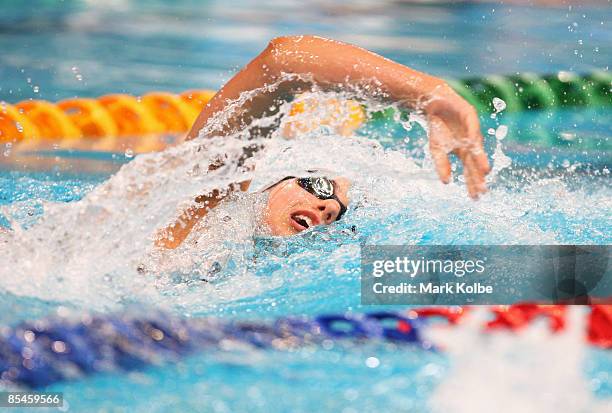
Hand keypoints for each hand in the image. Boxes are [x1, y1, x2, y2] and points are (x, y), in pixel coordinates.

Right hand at [423, 83, 489, 198]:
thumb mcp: (437, 150)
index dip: (472, 183)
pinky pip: (472, 129)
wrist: (434, 104)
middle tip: (483, 191)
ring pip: (477, 148)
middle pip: (476, 162)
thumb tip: (446, 183)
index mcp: (464, 152)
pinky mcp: (470, 116)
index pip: (470, 171)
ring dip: (481, 159)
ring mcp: (472, 130)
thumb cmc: (438, 127)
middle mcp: (471, 143)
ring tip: (484, 172)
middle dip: (479, 176)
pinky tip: (475, 148)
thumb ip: (442, 165)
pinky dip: (473, 139)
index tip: (475, 197)